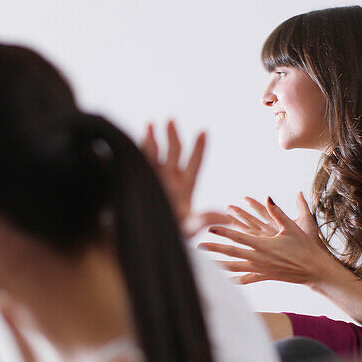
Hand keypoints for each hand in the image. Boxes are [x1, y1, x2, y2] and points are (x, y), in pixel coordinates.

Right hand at [140, 120, 229, 235]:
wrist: (145, 240)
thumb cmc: (169, 235)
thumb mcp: (188, 228)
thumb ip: (204, 220)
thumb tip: (226, 218)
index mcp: (186, 188)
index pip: (194, 164)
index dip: (198, 149)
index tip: (203, 132)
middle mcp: (170, 180)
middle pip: (174, 153)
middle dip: (173, 136)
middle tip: (171, 120)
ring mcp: (155, 179)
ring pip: (156, 154)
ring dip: (154, 138)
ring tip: (151, 124)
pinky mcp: (140, 180)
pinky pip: (141, 161)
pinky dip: (140, 149)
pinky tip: (135, 140)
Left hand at [198, 194, 341, 285]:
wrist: (315, 270)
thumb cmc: (306, 247)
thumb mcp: (293, 227)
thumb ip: (278, 212)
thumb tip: (268, 198)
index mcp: (264, 244)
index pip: (239, 236)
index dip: (224, 231)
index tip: (210, 227)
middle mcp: (260, 258)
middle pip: (231, 252)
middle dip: (214, 249)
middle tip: (198, 246)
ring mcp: (261, 269)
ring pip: (235, 267)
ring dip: (218, 264)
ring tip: (205, 263)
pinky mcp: (265, 276)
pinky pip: (246, 279)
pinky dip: (233, 279)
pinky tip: (223, 281)